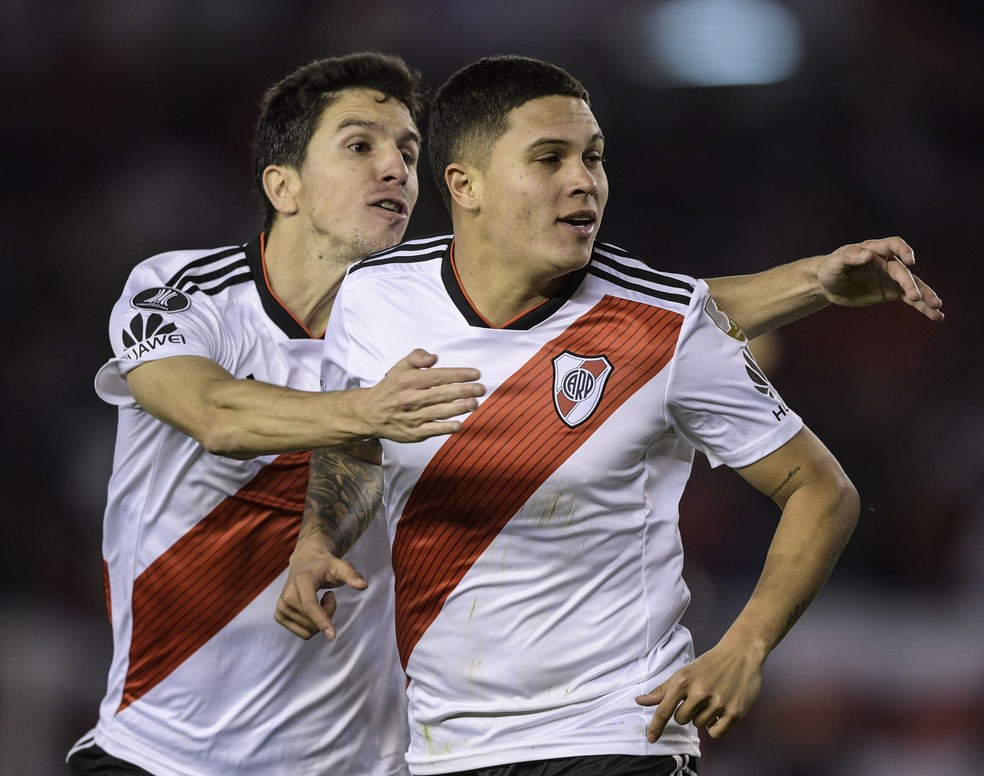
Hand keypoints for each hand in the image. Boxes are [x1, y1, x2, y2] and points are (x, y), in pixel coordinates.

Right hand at [274, 532, 368, 640]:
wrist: (304, 563)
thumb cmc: (325, 566)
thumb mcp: (341, 566)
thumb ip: (351, 575)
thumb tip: (364, 585)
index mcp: (301, 582)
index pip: (311, 605)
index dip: (322, 621)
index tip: (332, 636)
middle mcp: (287, 595)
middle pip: (314, 621)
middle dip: (328, 613)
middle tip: (328, 596)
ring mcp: (281, 607)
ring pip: (309, 630)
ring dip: (320, 619)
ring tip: (319, 599)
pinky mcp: (279, 616)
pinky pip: (304, 633)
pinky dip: (312, 624)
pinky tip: (311, 607)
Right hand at [355, 349, 483, 441]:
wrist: (369, 413)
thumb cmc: (390, 388)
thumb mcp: (399, 367)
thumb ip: (416, 357)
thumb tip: (434, 357)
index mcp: (408, 381)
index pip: (438, 376)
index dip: (458, 375)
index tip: (475, 374)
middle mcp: (410, 398)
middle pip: (441, 394)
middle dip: (464, 391)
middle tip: (481, 388)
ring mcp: (412, 417)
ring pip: (439, 412)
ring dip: (459, 408)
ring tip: (474, 403)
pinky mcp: (413, 433)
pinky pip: (432, 430)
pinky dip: (446, 428)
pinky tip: (459, 424)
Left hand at [635, 641, 764, 741]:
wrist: (740, 654)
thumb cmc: (709, 664)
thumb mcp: (683, 673)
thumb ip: (662, 690)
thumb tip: (639, 701)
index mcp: (683, 680)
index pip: (664, 710)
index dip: (656, 726)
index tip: (651, 738)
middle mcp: (699, 692)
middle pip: (681, 720)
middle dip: (686, 713)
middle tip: (698, 698)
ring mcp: (718, 702)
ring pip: (699, 725)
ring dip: (703, 717)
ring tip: (712, 700)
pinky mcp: (734, 712)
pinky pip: (715, 733)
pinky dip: (715, 727)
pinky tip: (719, 712)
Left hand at [817, 236, 942, 320]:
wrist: (828, 285)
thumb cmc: (831, 269)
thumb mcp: (835, 263)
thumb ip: (849, 256)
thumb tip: (868, 255)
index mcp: (874, 250)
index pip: (893, 245)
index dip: (903, 250)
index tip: (910, 262)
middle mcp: (887, 262)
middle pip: (903, 272)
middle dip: (911, 284)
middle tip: (916, 297)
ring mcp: (891, 278)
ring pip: (913, 285)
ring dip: (926, 296)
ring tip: (938, 308)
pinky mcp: (891, 292)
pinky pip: (910, 299)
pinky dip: (922, 307)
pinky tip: (935, 316)